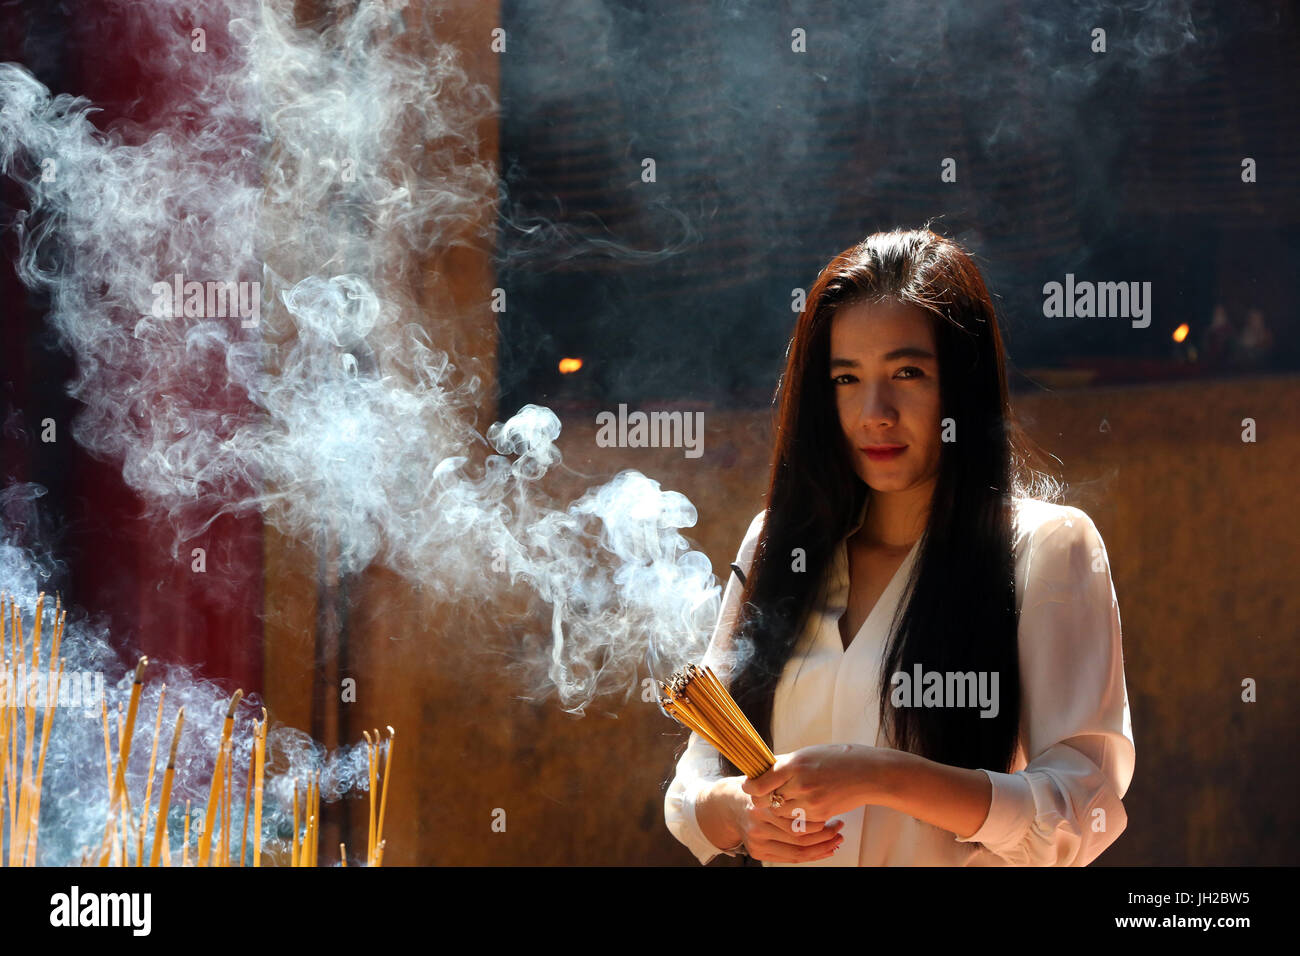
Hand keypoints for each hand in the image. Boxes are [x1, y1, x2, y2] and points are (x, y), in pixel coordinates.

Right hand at [699, 776, 845, 862]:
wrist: (728, 803)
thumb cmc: (756, 787)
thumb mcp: (770, 774)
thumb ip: (787, 777)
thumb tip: (819, 769)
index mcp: (763, 801)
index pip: (797, 816)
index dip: (820, 818)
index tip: (836, 813)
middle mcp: (757, 822)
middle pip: (799, 835)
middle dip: (825, 834)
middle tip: (840, 827)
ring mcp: (756, 839)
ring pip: (797, 850)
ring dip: (822, 847)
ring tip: (837, 840)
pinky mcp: (757, 852)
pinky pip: (790, 858)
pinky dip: (811, 856)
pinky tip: (825, 850)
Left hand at [742, 743, 881, 821]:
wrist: (869, 773)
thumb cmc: (839, 758)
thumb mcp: (808, 754)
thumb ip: (785, 763)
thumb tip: (764, 768)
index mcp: (795, 764)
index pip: (760, 782)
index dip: (750, 787)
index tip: (748, 786)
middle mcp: (800, 783)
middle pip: (768, 801)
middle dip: (763, 800)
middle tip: (762, 796)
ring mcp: (811, 801)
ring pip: (781, 814)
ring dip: (779, 809)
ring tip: (783, 801)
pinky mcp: (821, 814)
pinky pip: (799, 821)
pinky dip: (796, 817)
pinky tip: (800, 807)